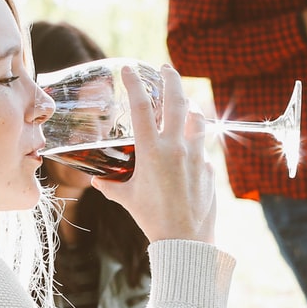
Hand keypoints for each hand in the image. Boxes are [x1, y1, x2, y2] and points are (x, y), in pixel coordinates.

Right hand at [93, 64, 215, 244]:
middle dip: (171, 78)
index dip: (134, 84)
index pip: (141, 107)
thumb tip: (97, 180)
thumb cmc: (152, 219)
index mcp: (152, 151)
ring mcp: (196, 155)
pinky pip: (203, 146)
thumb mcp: (127, 199)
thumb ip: (112, 185)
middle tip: (165, 68)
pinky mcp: (209, 167)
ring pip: (197, 118)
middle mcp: (176, 147)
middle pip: (176, 100)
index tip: (129, 70)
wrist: (184, 239)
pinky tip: (191, 145)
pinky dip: (196, 140)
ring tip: (184, 102)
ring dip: (189, 106)